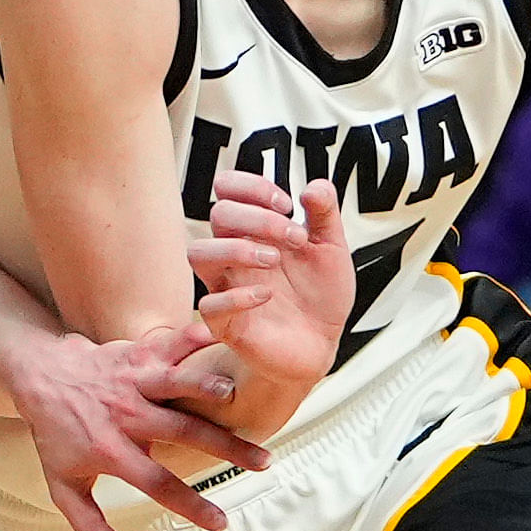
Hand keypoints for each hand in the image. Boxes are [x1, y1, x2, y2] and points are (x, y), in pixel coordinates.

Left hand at [9, 325, 270, 530]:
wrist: (38, 376)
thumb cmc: (55, 436)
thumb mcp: (63, 486)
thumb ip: (89, 525)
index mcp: (111, 451)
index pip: (157, 483)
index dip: (190, 504)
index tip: (221, 523)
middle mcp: (125, 415)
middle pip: (181, 433)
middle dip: (224, 448)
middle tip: (263, 463)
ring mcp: (132, 381)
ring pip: (176, 383)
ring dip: (207, 387)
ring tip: (237, 396)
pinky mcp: (138, 353)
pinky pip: (171, 343)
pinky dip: (197, 337)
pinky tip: (226, 332)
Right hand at [188, 172, 352, 382]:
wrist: (322, 343)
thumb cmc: (319, 296)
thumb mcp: (332, 249)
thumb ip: (325, 215)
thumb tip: (316, 187)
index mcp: (255, 230)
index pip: (229, 190)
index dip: (253, 187)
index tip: (287, 204)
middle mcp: (236, 254)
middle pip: (218, 214)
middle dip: (258, 218)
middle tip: (294, 237)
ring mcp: (227, 286)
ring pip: (198, 253)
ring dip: (236, 249)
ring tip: (273, 259)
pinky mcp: (226, 322)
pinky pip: (209, 306)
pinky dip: (237, 297)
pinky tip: (267, 295)